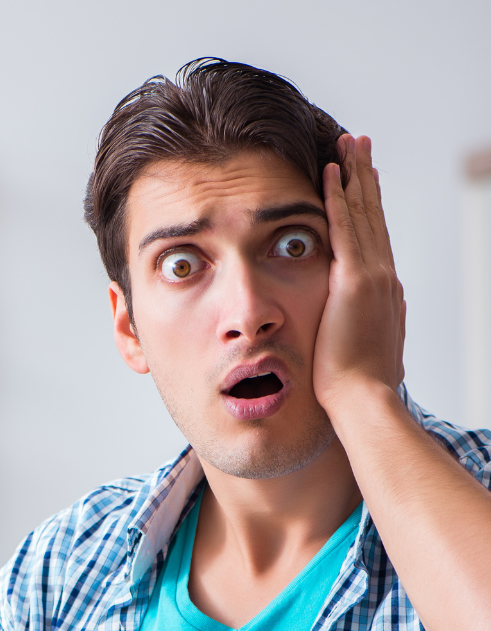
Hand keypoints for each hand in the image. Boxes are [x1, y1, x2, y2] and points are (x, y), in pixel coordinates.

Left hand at [313, 134, 405, 412]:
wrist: (364, 399)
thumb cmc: (359, 386)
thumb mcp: (371, 347)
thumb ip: (376, 322)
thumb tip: (386, 310)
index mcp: (384, 293)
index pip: (376, 239)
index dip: (370, 207)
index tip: (365, 182)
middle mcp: (384, 276)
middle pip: (373, 216)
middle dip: (365, 178)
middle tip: (360, 145)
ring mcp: (372, 276)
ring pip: (362, 213)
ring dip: (354, 176)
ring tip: (348, 144)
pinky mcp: (354, 281)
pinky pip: (344, 228)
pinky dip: (339, 198)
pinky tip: (331, 173)